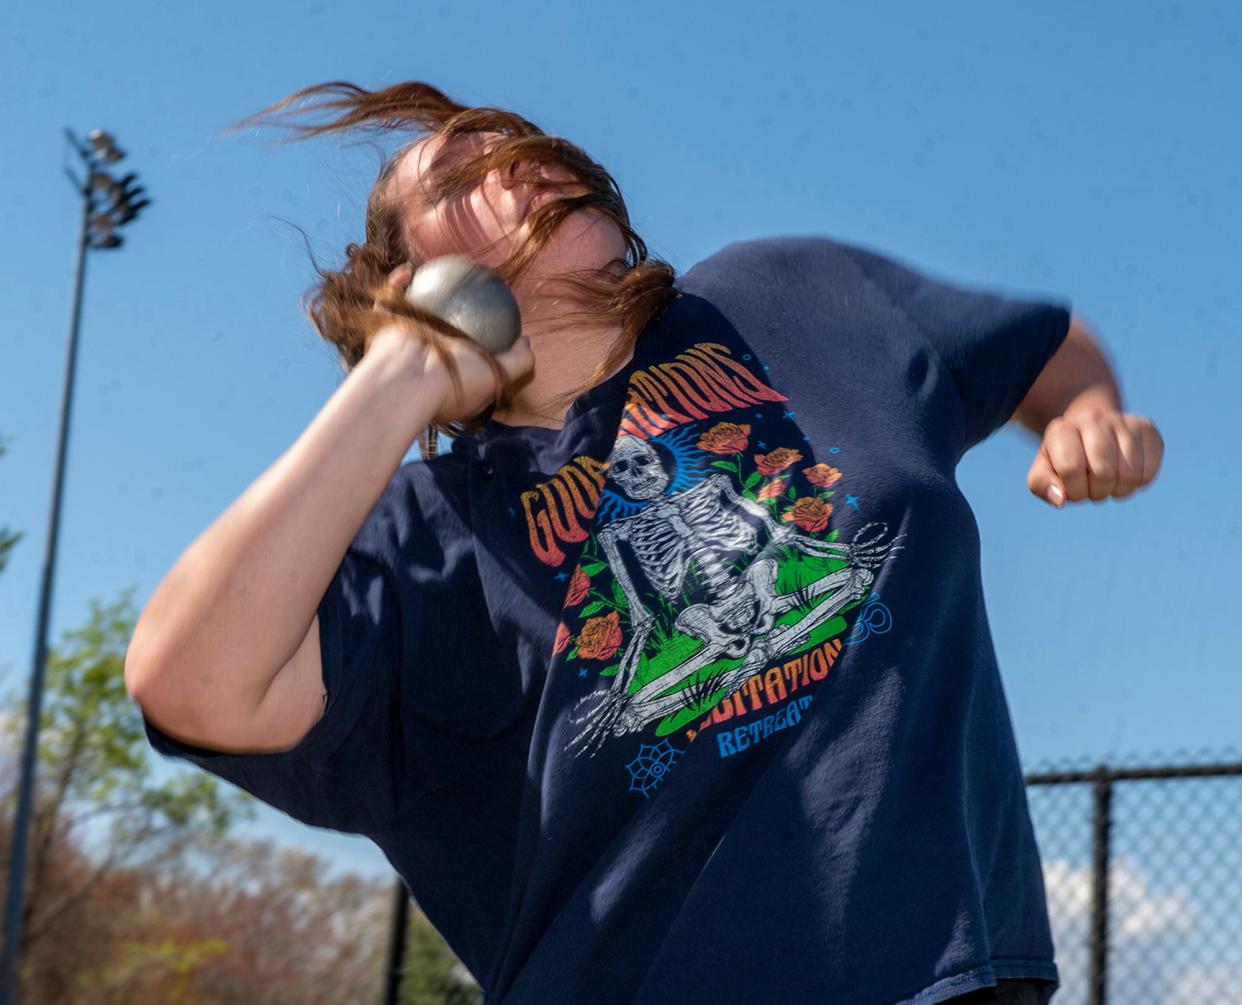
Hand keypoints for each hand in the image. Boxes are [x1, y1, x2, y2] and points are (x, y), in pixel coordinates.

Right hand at [366, 262, 533, 425]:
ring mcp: (403, 344)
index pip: (468, 352)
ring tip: (439, 271)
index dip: (480, 336)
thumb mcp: (499, 374)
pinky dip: (396, 283)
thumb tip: (525, 340)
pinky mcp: (383, 328)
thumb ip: (519, 360)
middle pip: (441, 326)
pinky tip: (410, 268)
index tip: (494, 315)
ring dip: (422, 289)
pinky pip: (388, 298)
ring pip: (413, 309)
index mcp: (450, 374)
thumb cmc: (456, 380)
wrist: (408, 382)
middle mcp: (425, 360)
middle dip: (450, 308)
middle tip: (467, 286)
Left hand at [1026, 407, 1163, 507]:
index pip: (1070, 468)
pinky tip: (1125, 474)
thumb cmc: (1064, 458)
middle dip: (1097, 492)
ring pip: (1129, 474)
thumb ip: (1042, 485)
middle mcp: (1093, 419)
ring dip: (1118, 490)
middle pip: (1104, 471)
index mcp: (1061, 430)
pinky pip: (1149, 472)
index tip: (1072, 489)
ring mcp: (1122, 422)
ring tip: (1109, 482)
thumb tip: (1060, 500)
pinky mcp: (1147, 429)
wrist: (1089, 430)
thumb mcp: (1043, 471)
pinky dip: (1137, 484)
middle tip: (1092, 488)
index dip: (1074, 490)